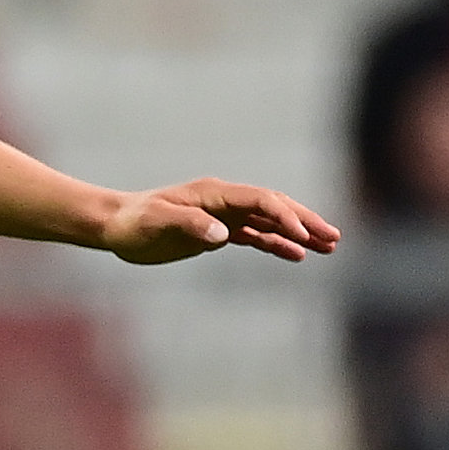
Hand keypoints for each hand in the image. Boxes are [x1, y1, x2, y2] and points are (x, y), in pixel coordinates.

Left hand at [100, 179, 339, 265]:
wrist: (115, 226)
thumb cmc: (133, 223)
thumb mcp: (157, 223)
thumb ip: (189, 225)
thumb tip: (222, 234)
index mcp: (214, 193)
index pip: (261, 199)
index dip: (284, 216)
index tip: (303, 237)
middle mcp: (224, 201)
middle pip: (275, 207)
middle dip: (305, 221)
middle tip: (334, 238)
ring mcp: (223, 215)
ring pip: (270, 221)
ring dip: (298, 233)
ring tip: (329, 246)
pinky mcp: (217, 232)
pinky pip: (255, 235)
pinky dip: (276, 244)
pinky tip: (296, 255)